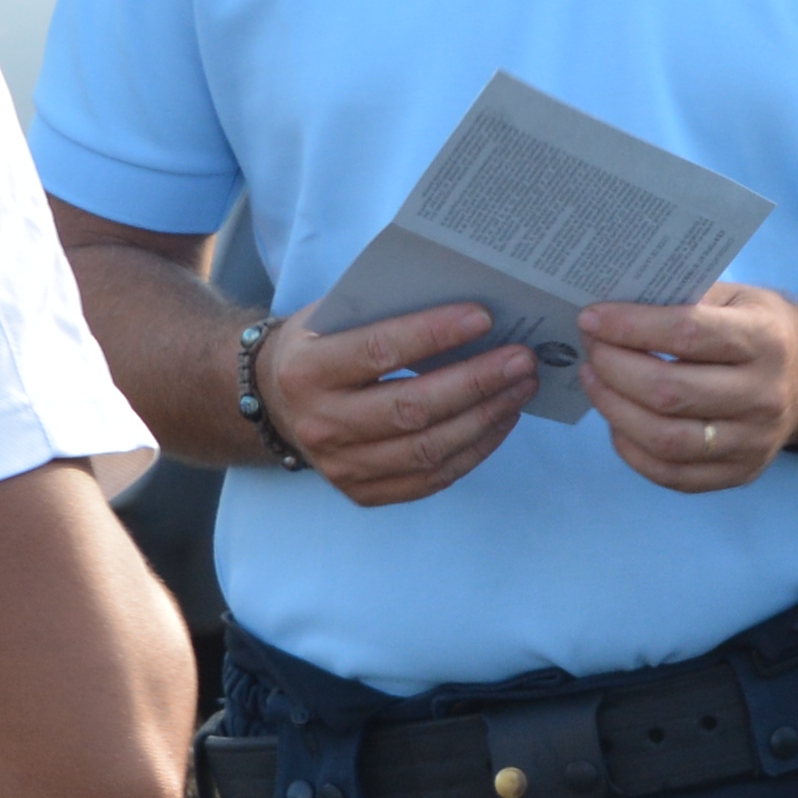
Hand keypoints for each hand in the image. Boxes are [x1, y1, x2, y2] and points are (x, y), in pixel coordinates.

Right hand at [260, 298, 535, 510]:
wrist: (275, 402)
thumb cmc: (319, 347)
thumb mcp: (332, 317)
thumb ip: (384, 309)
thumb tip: (465, 304)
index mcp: (306, 370)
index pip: (378, 351)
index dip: (433, 335)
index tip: (483, 317)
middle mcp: (320, 424)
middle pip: (411, 409)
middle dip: (476, 382)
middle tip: (522, 359)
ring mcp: (341, 466)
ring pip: (428, 450)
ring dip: (486, 418)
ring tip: (521, 387)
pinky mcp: (363, 493)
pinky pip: (432, 478)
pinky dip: (475, 449)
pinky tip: (502, 419)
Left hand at [580, 282, 797, 496]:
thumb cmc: (759, 326)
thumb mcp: (732, 296)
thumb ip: (680, 301)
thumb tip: (611, 311)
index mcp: (763, 340)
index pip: (686, 335)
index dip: (630, 328)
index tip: (592, 319)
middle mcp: (764, 395)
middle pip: (670, 393)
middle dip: (614, 369)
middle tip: (591, 350)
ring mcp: (755, 441)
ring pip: (666, 439)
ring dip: (615, 410)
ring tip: (595, 382)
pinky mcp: (742, 472)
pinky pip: (673, 475)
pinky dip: (633, 451)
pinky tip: (618, 422)